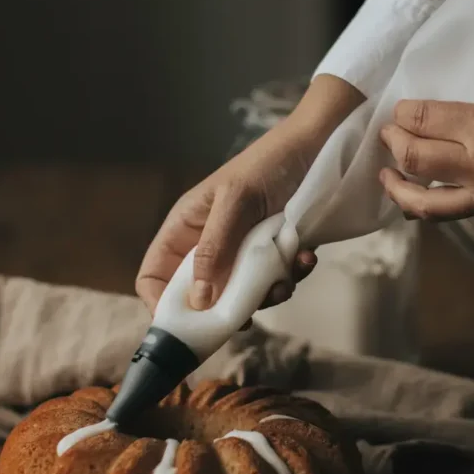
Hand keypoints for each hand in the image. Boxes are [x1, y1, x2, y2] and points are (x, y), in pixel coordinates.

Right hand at [136, 75, 364, 313]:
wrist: (318, 147)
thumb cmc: (269, 164)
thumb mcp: (236, 202)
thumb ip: (215, 250)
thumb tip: (198, 300)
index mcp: (186, 228)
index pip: (155, 275)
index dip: (162, 303)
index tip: (185, 326)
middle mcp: (210, 245)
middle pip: (201, 297)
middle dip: (228, 308)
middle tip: (250, 312)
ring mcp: (242, 253)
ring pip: (243, 297)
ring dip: (267, 294)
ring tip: (286, 278)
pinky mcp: (273, 256)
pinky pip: (275, 282)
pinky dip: (291, 276)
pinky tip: (306, 258)